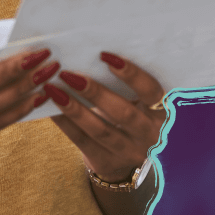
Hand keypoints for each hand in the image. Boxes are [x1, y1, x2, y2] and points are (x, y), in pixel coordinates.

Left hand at [43, 52, 167, 182]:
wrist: (130, 158)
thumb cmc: (134, 115)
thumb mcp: (141, 102)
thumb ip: (129, 84)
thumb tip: (96, 51)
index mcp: (163, 112)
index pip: (151, 92)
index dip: (131, 74)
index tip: (106, 56)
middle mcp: (150, 135)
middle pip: (124, 114)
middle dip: (96, 93)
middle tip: (69, 74)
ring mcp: (129, 152)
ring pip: (100, 131)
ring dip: (75, 109)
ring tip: (53, 89)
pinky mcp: (106, 162)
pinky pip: (82, 142)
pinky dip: (65, 123)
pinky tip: (50, 108)